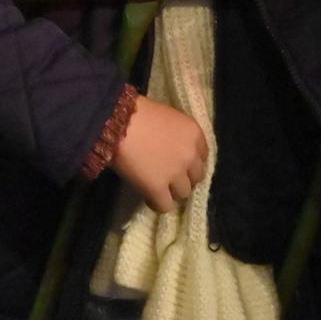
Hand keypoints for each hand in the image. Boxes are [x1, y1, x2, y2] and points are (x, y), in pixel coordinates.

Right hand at [111, 94, 208, 213]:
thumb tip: (172, 151)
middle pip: (196, 177)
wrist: (117, 123)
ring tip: (156, 186)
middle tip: (167, 176)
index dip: (189, 162)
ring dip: (171, 191)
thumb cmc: (138, 114)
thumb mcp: (168, 119)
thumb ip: (177, 136)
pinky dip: (156, 203)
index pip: (203, 156)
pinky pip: (165, 206)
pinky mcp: (158, 188)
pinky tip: (147, 196)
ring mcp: (175, 174)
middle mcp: (190, 155)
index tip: (177, 162)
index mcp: (194, 134)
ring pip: (183, 194)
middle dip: (183, 178)